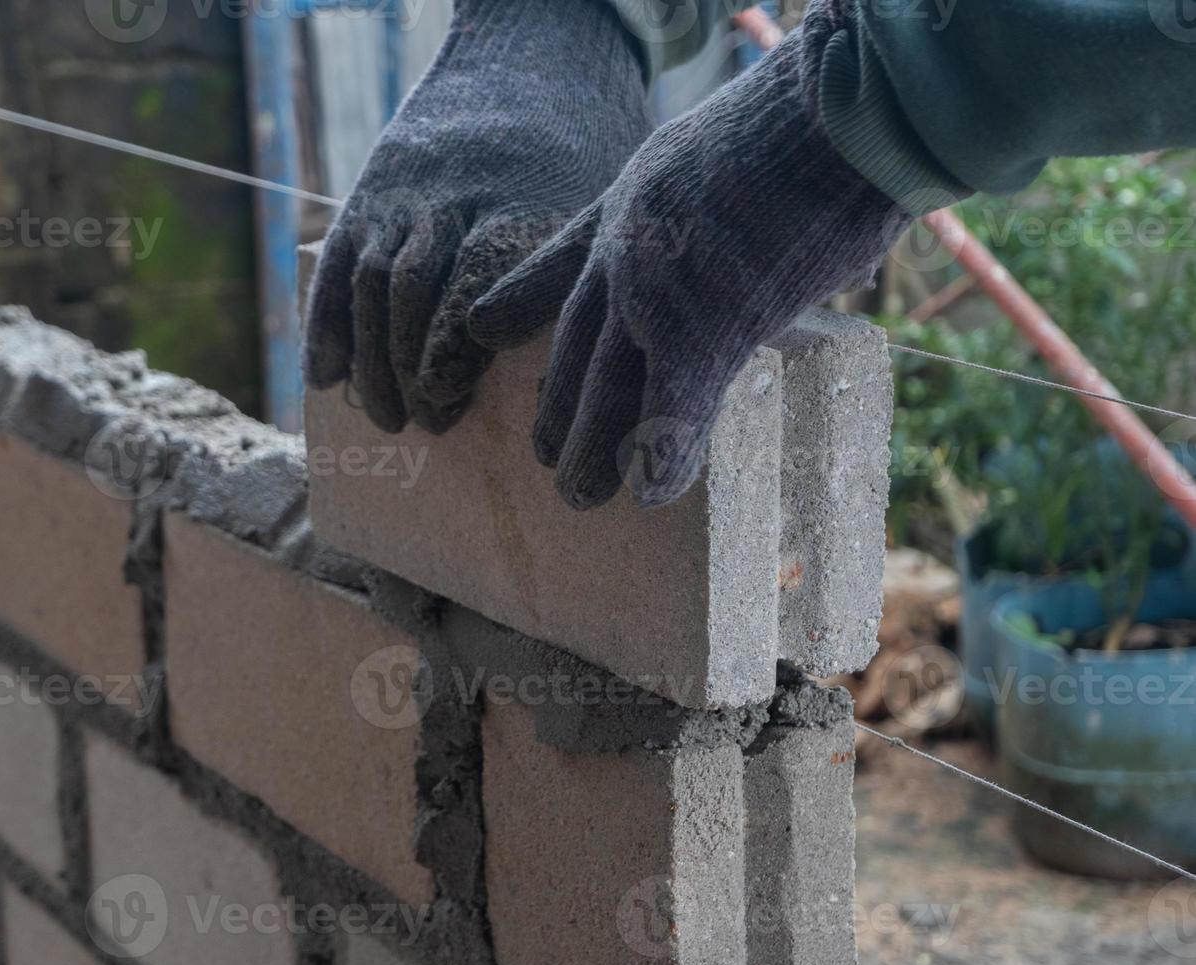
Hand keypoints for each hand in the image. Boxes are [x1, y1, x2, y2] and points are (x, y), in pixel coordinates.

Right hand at [303, 0, 653, 433]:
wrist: (530, 48)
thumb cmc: (587, 143)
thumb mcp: (609, 197)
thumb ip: (584, 276)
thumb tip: (587, 383)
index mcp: (524, 197)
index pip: (475, 275)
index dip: (452, 339)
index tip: (447, 392)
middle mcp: (456, 194)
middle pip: (416, 287)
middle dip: (412, 365)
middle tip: (429, 422)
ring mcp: (407, 191)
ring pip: (373, 280)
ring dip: (373, 358)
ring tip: (390, 418)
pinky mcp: (373, 190)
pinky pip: (339, 263)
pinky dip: (326, 323)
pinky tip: (325, 377)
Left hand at [470, 0, 911, 508]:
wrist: (830, 118)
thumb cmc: (807, 122)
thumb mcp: (727, 139)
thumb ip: (716, 192)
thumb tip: (760, 220)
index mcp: (629, 202)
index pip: (563, 261)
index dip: (521, 298)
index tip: (483, 328)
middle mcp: (626, 254)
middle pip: (579, 341)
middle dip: (560, 401)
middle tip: (543, 450)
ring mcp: (654, 296)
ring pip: (608, 388)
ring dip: (593, 451)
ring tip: (576, 495)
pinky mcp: (701, 334)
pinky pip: (669, 414)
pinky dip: (662, 460)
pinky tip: (648, 497)